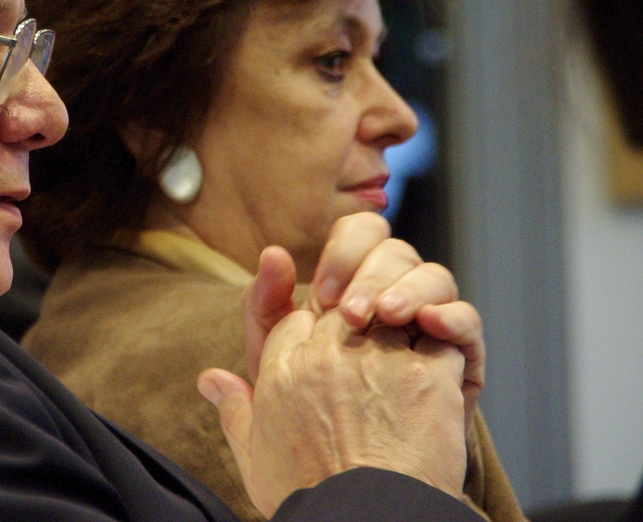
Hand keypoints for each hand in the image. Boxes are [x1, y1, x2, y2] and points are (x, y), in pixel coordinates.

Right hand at [199, 308, 467, 517]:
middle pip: (347, 310)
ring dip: (404, 339)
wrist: (364, 520)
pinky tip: (439, 382)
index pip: (300, 318)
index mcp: (284, 365)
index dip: (318, 336)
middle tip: (375, 370)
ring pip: (396, 316)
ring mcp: (380, 357)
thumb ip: (233, 407)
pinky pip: (443, 339)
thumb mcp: (254, 454)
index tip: (332, 364)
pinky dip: (444, 355)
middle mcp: (329, 350)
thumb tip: (210, 380)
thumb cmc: (310, 494)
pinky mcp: (426, 372)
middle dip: (361, 329)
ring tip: (408, 377)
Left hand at [241, 213, 484, 429]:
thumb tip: (271, 254)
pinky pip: (466, 321)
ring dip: (408, 289)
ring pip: (432, 276)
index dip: (340, 256)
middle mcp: (389, 299)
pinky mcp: (458, 360)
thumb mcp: (272, 366)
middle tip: (350, 313)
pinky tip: (429, 324)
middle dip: (370, 274)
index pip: (354, 240)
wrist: (348, 490)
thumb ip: (263, 310)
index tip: (322, 295)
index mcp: (346, 291)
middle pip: (393, 253)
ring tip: (387, 317)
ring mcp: (426, 327)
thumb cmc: (304, 424)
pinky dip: (451, 315)